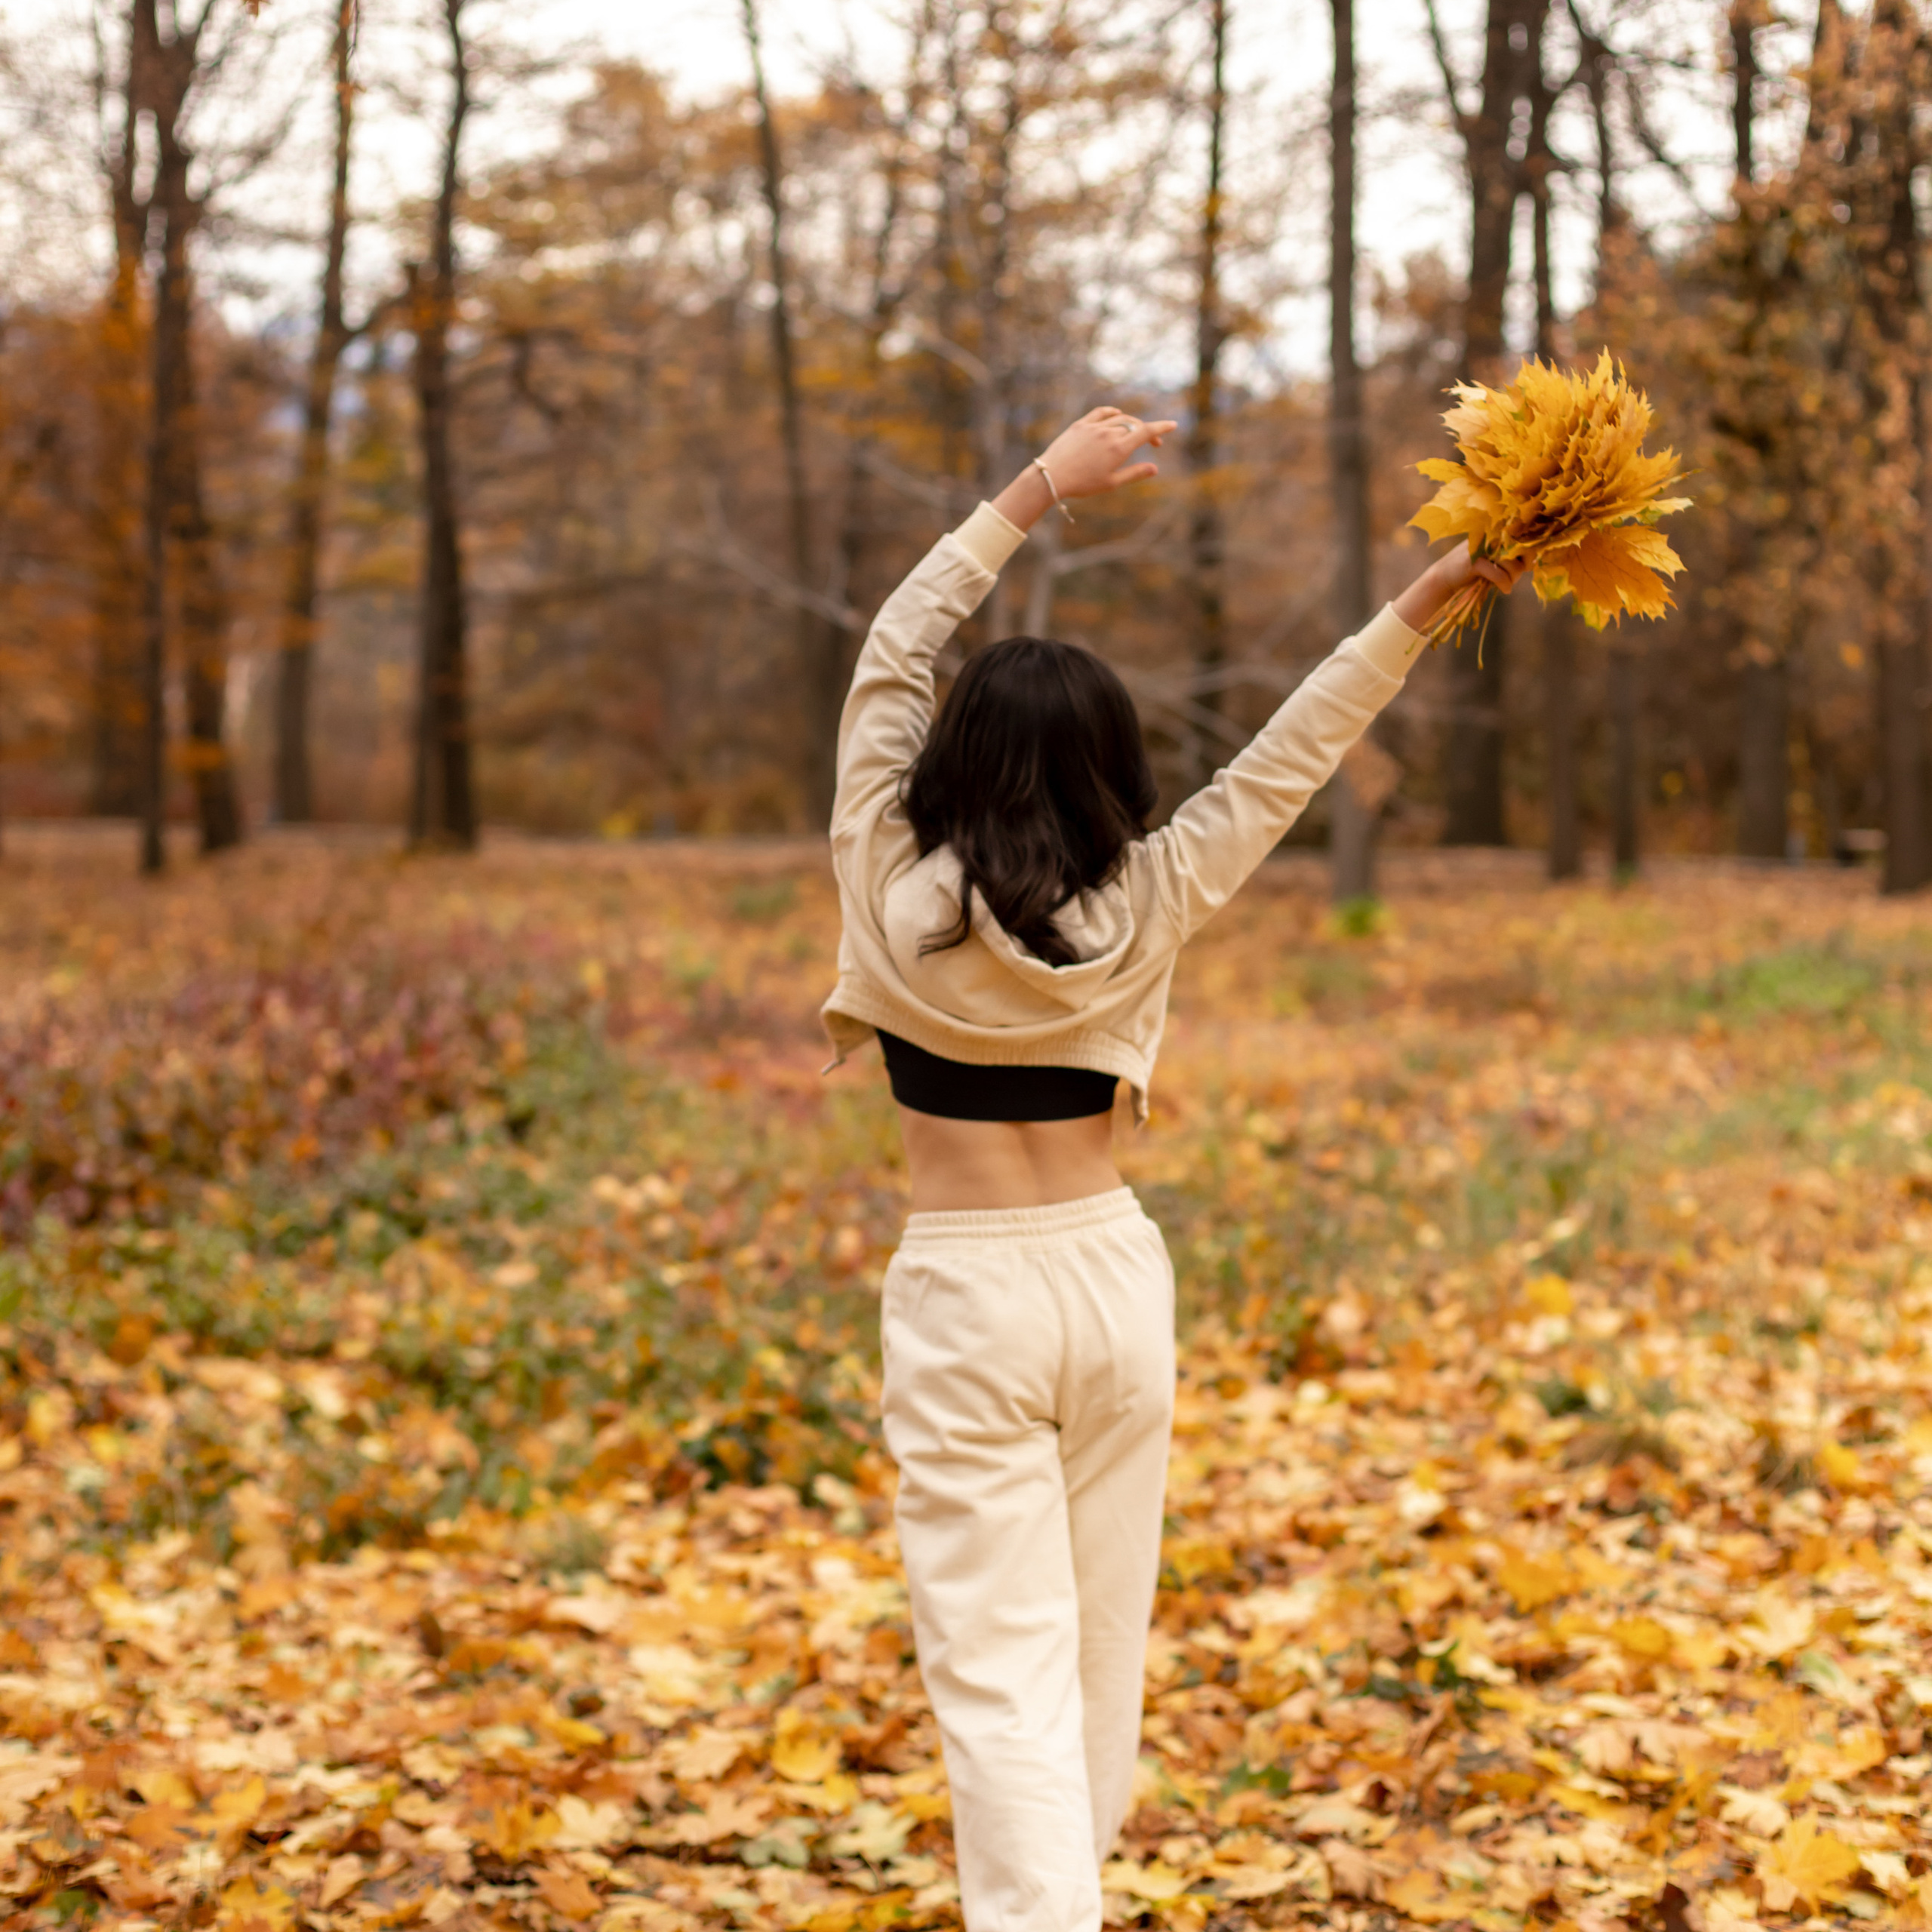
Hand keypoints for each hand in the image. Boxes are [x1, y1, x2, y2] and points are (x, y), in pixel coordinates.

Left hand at [991, 406, 1179, 532]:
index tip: (1173, 425)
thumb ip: (1134, 473)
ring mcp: (1094, 426)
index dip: (1162, 428)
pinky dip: (1112, 412)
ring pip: (1120, 419)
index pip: (1146, 432)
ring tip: (1135, 433)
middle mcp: (1109, 432)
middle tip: (1153, 443)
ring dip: (1131, 424)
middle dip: (1147, 432)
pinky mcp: (1080, 424)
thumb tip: (1155, 468)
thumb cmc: (1082, 484)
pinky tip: (1117, 414)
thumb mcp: (1111, 483)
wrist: (1052, 476)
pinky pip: (1101, 412)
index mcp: (1119, 448)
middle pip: (1134, 425)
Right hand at [1391, 541, 1525, 631]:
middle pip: (1521, 551)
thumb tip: (1533, 561)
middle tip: (1513, 578)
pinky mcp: (1474, 561)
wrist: (1443, 579)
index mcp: (1496, 532)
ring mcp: (1482, 547)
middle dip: (1521, 568)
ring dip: (1512, 579)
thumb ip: (1511, 557)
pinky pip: (1499, 575)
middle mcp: (1490, 535)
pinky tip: (1505, 590)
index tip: (1527, 565)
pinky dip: (1504, 584)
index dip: (1529, 554)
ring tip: (1506, 585)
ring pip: (1512, 564)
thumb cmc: (1472, 570)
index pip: (1523, 538)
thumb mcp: (1494, 560)